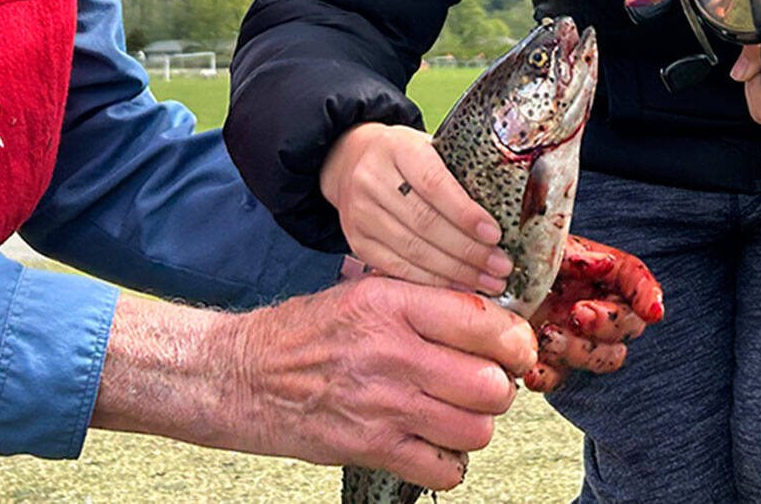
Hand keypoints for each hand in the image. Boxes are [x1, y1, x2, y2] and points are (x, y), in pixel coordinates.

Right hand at [228, 278, 534, 488]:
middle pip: (490, 385)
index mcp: (392, 303)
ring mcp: (383, 406)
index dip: (514, 341)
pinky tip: (433, 443)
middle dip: (498, 388)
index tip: (514, 347)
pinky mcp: (371, 448)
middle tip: (486, 384)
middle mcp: (392, 353)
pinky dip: (449, 462)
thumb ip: (424, 300)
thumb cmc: (308, 332)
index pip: (485, 324)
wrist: (245, 375)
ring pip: (476, 430)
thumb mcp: (364, 291)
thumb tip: (491, 313)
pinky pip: (445, 470)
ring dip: (476, 425)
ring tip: (458, 413)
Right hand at [321, 122, 510, 294]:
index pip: (433, 184)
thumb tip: (508, 208)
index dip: (465, 213)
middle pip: (425, 223)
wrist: (349, 161)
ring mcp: (360, 212)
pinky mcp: (356, 240)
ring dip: (456, 272)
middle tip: (501, 266)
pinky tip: (457, 287)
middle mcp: (372, 179)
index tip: (495, 234)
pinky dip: (430, 281)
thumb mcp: (427, 146)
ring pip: (412, 250)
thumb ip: (457, 171)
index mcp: (397, 148)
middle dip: (469, 250)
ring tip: (488, 282)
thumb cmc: (405, 157)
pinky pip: (397, 268)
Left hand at [524, 235, 665, 391]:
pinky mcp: (553, 362)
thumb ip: (571, 256)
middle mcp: (597, 307)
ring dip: (581, 350)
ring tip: (549, 335)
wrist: (483, 281)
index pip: (635, 280)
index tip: (652, 311)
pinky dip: (548, 376)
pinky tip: (532, 371)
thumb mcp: (542, 248)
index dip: (648, 295)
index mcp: (600, 272)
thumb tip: (602, 265)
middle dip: (608, 322)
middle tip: (580, 313)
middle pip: (627, 326)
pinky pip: (560, 378)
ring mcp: (578, 337)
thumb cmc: (517, 257)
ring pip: (603, 357)